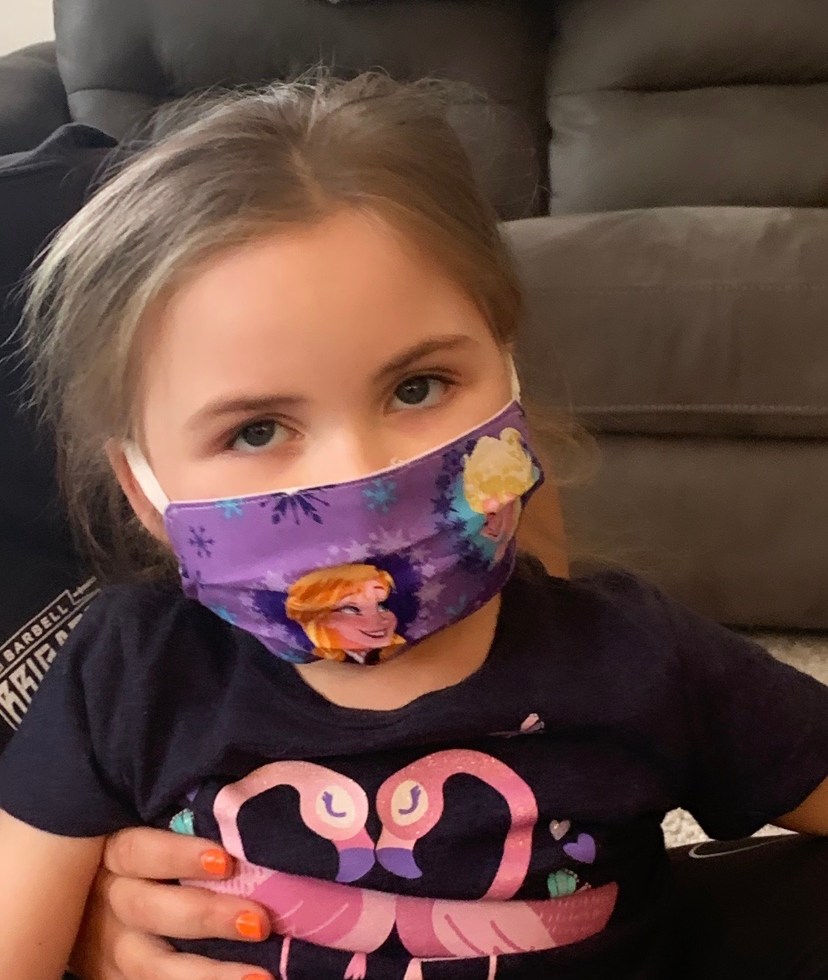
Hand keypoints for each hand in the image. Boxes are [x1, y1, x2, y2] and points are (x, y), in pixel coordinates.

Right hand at [69, 826, 273, 979]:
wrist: (83, 905)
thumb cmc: (136, 852)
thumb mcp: (142, 831)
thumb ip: (181, 823)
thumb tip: (241, 811)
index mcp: (111, 853)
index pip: (137, 852)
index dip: (178, 856)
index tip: (226, 862)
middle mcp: (107, 902)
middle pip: (148, 910)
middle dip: (205, 916)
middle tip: (259, 921)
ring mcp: (108, 948)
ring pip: (151, 966)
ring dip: (207, 974)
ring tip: (259, 976)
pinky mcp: (113, 979)